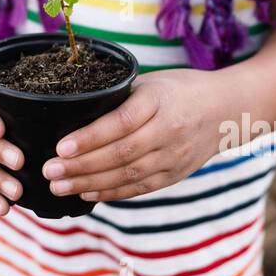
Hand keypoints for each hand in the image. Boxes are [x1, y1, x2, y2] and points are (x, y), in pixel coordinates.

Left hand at [40, 70, 226, 202]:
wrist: (225, 110)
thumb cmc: (179, 90)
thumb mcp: (150, 82)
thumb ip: (119, 100)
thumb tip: (72, 114)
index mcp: (158, 101)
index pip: (120, 123)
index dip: (89, 137)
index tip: (61, 146)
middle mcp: (168, 131)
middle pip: (120, 154)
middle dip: (80, 165)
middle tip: (49, 170)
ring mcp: (173, 156)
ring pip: (127, 175)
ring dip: (89, 183)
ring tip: (59, 186)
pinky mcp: (174, 175)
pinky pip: (139, 188)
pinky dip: (110, 193)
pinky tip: (85, 193)